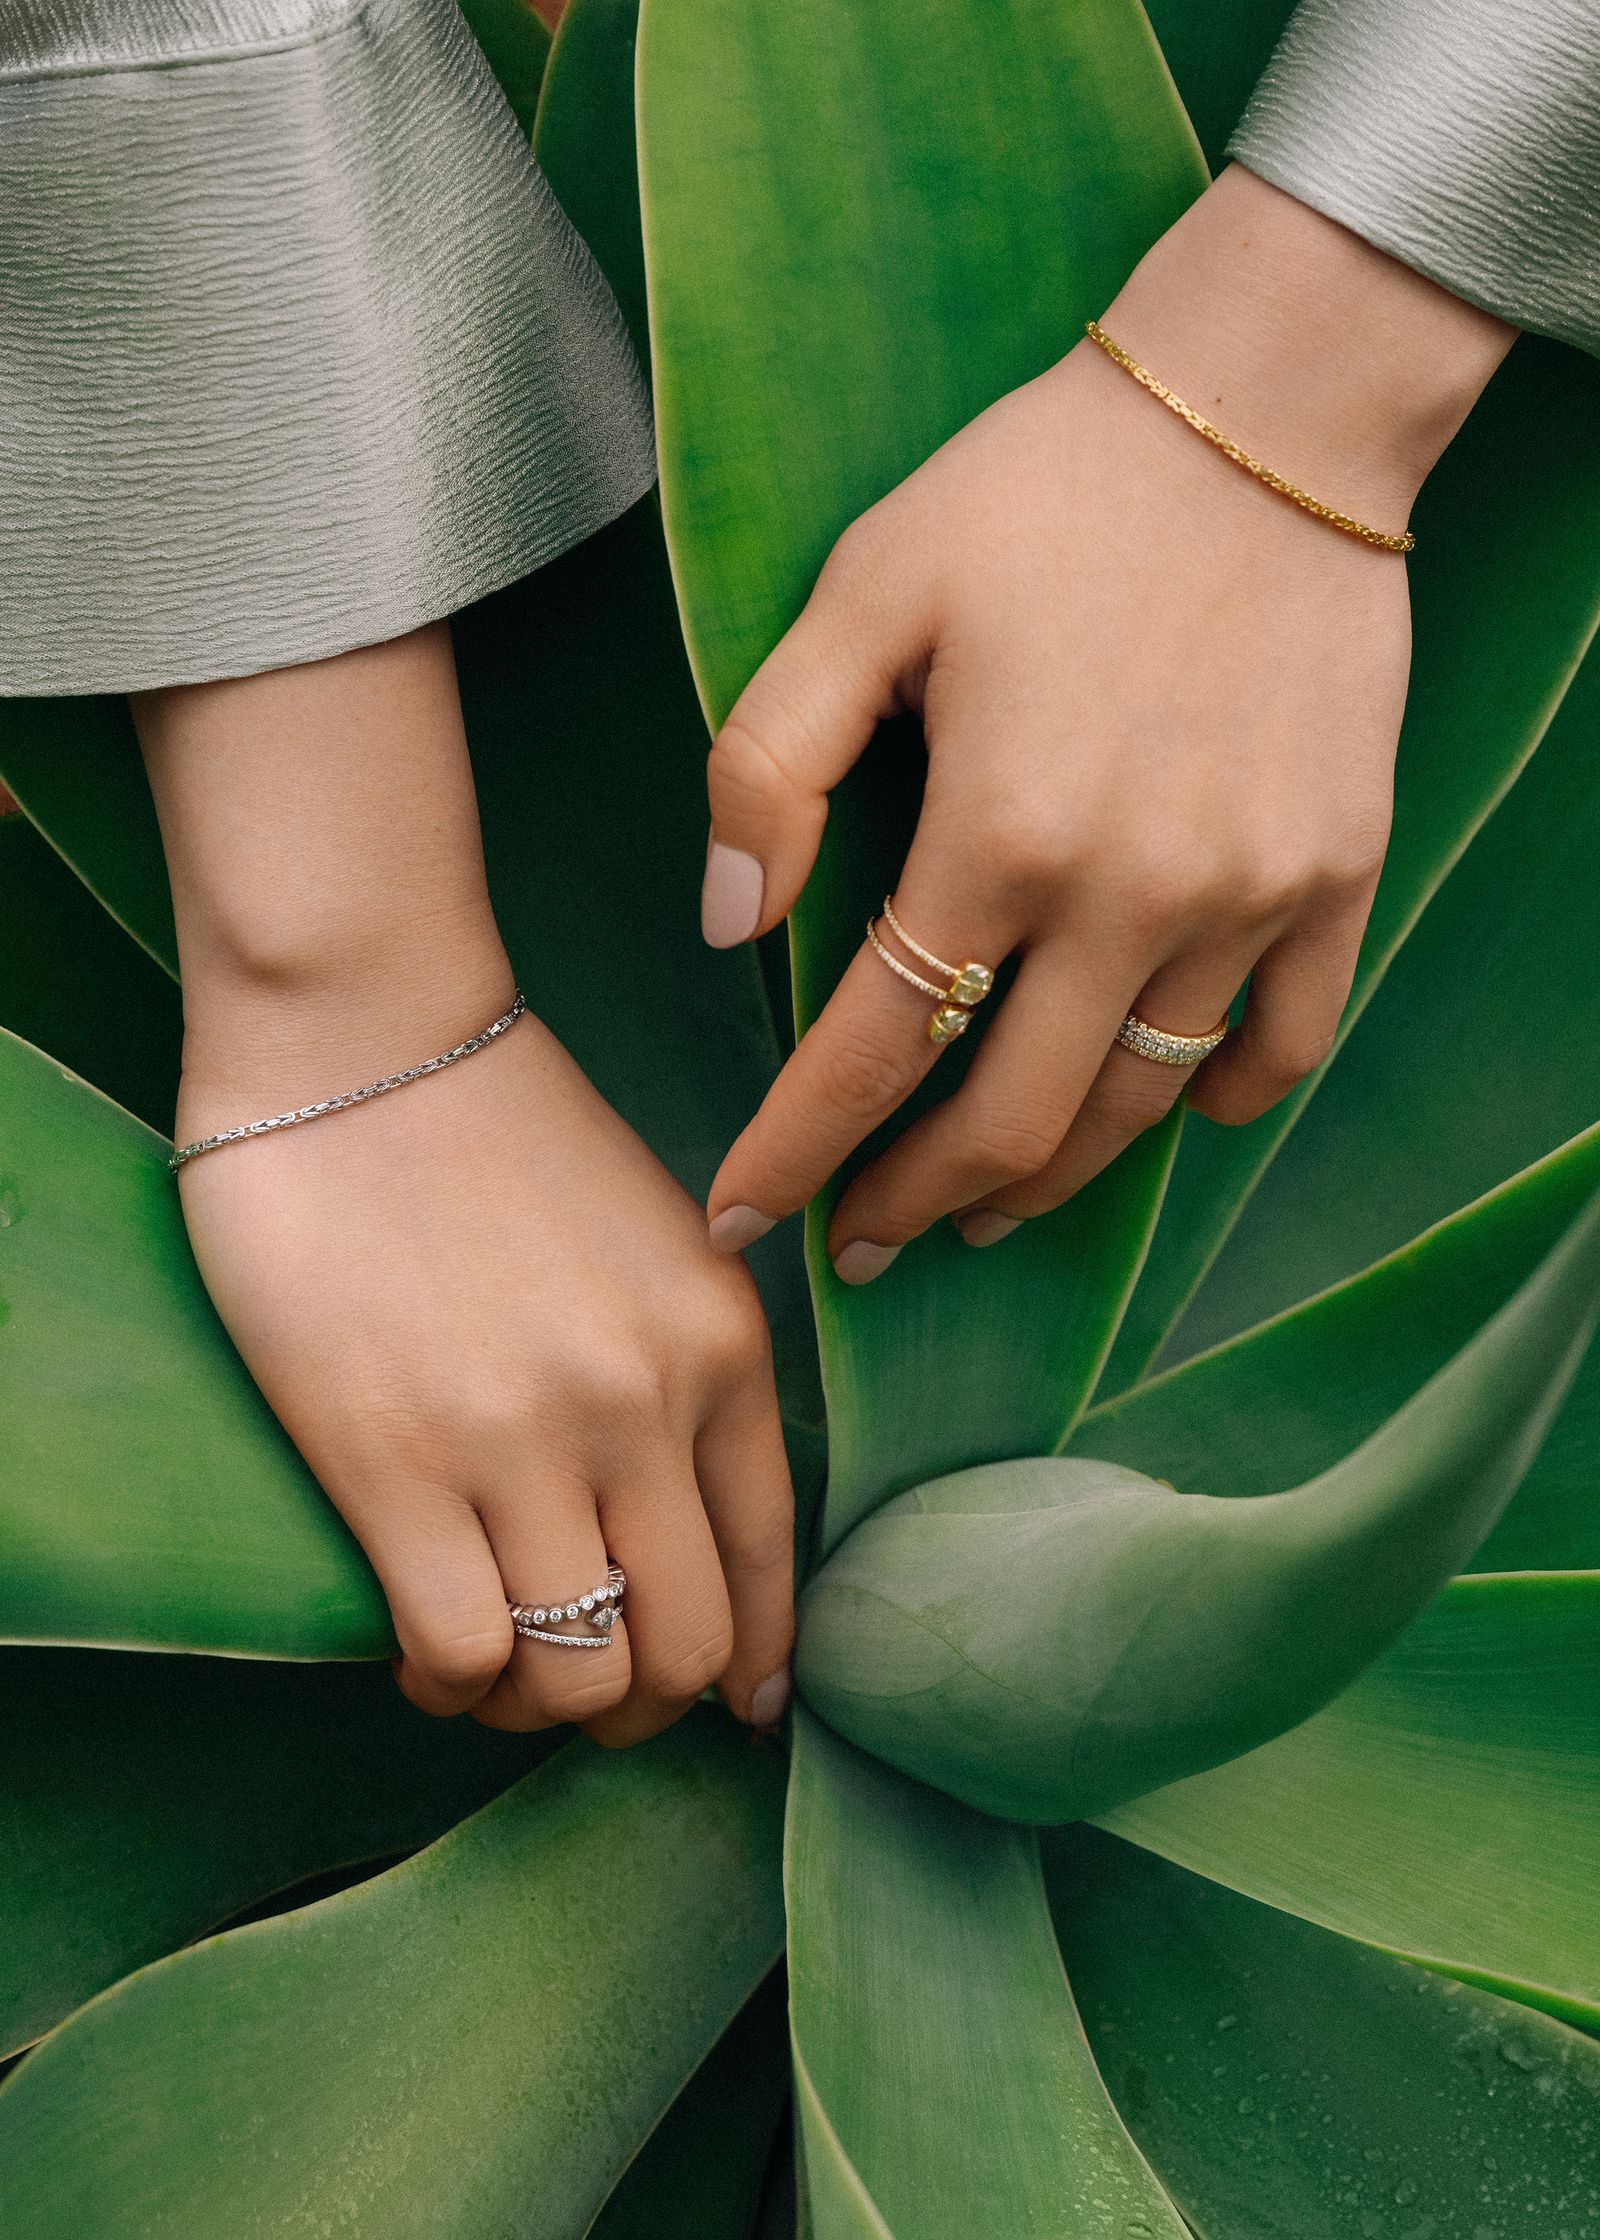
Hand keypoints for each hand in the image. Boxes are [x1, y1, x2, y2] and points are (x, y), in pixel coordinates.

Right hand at [137, 628, 793, 1740]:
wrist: (360, 1038)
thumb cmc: (499, 1128)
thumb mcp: (654, 1239)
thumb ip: (687, 1366)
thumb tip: (683, 1507)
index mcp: (721, 1346)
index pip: (768, 1565)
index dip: (748, 1659)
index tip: (725, 1699)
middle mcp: (647, 1408)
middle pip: (684, 1647)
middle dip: (645, 1705)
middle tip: (587, 1691)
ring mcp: (525, 1443)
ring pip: (578, 1675)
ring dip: (542, 1707)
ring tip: (497, 1674)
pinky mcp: (395, 1466)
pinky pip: (461, 1654)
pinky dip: (450, 1685)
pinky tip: (427, 1653)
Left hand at [699, 167, 1514, 1279]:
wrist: (1269, 409)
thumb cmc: (1045, 491)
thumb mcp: (864, 591)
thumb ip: (770, 763)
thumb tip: (729, 926)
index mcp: (999, 831)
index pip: (875, 1052)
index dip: (796, 1150)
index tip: (745, 1218)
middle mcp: (1133, 892)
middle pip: (1011, 1122)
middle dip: (919, 1203)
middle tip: (866, 1239)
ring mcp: (1252, 894)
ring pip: (1139, 1107)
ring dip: (1049, 1180)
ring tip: (984, 1204)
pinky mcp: (1339, 871)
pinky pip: (1281, 1042)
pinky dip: (1215, 1099)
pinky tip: (1161, 1110)